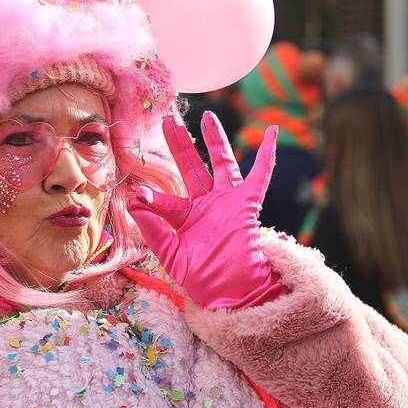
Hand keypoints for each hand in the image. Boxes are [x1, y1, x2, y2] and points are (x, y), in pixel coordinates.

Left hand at [128, 112, 286, 309]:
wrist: (235, 292)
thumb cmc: (204, 280)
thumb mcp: (172, 256)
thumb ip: (154, 229)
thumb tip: (134, 202)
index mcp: (185, 219)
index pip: (164, 200)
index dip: (150, 197)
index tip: (136, 193)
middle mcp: (206, 205)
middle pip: (191, 167)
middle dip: (180, 145)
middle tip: (168, 121)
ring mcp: (228, 202)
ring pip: (222, 163)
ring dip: (215, 139)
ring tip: (208, 116)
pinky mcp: (248, 204)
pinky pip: (260, 174)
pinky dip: (268, 154)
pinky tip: (273, 131)